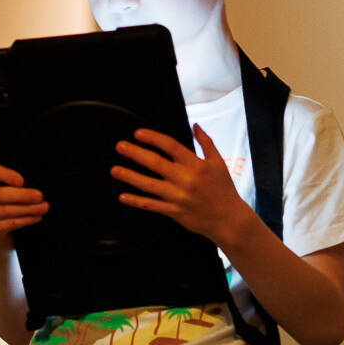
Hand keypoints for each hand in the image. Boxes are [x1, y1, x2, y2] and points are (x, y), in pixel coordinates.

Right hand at [0, 160, 47, 241]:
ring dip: (28, 208)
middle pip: (0, 194)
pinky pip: (10, 223)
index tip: (22, 181)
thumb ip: (20, 185)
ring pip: (7, 210)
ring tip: (44, 207)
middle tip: (40, 196)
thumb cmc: (13, 205)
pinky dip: (26, 220)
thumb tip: (38, 185)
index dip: (5, 175)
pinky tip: (37, 217)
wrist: (5, 233)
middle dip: (23, 195)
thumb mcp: (13, 191)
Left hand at [111, 124, 255, 246]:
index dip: (153, 138)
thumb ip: (206, 143)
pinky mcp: (174, 212)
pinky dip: (136, 201)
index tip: (139, 133)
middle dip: (135, 154)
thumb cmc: (224, 190)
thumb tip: (195, 125)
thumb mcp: (218, 163)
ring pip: (150, 185)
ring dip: (130, 176)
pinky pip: (152, 205)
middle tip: (120, 146)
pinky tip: (123, 196)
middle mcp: (186, 180)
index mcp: (196, 165)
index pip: (171, 147)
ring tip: (114, 170)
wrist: (229, 220)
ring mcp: (179, 197)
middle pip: (156, 163)